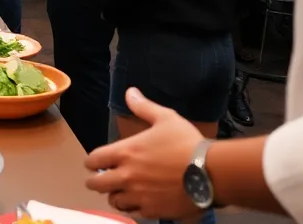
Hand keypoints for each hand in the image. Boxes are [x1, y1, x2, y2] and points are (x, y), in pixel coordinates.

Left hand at [85, 88, 204, 219]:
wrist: (210, 172)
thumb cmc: (186, 143)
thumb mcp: (166, 118)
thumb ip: (143, 107)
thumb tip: (130, 92)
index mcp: (125, 153)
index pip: (93, 160)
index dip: (92, 161)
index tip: (97, 162)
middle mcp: (126, 176)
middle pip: (96, 184)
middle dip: (96, 180)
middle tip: (103, 177)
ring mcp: (138, 196)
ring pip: (114, 200)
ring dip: (115, 194)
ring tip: (121, 190)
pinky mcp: (152, 210)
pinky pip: (133, 212)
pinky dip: (133, 207)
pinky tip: (140, 200)